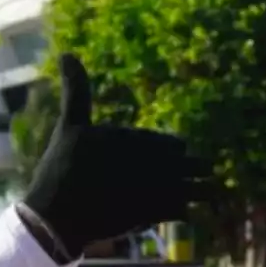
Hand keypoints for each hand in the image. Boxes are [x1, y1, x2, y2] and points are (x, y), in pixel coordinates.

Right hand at [21, 54, 211, 258]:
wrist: (54, 215)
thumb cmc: (61, 167)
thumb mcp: (69, 124)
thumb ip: (76, 90)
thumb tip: (67, 52)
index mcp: (135, 137)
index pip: (175, 144)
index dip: (174, 151)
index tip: (174, 158)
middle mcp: (149, 161)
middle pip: (189, 163)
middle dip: (197, 168)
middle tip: (204, 173)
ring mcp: (151, 187)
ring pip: (192, 187)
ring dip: (203, 189)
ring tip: (211, 192)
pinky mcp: (149, 214)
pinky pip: (181, 211)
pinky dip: (184, 211)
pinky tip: (183, 212)